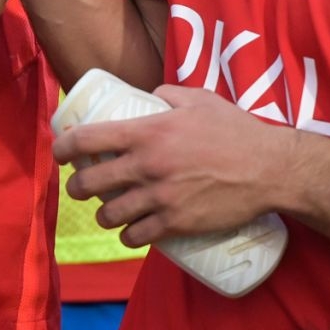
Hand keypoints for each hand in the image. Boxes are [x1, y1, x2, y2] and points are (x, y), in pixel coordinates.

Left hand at [57, 86, 296, 246]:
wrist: (269, 169)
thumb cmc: (235, 130)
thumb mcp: (198, 98)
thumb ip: (168, 93)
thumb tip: (151, 95)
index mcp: (146, 132)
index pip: (87, 139)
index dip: (65, 147)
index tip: (61, 151)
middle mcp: (147, 166)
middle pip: (90, 182)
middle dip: (78, 186)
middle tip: (81, 186)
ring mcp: (160, 198)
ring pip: (110, 214)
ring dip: (102, 214)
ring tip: (106, 210)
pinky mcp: (176, 223)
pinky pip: (137, 236)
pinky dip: (128, 236)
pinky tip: (128, 232)